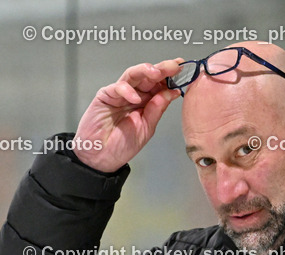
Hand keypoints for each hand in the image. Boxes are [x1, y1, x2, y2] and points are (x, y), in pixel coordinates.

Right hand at [72, 58, 184, 172]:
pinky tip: (135, 98)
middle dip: (162, 69)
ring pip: (133, 75)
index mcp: (146, 102)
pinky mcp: (105, 95)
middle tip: (173, 66)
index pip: (159, 85)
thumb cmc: (121, 145)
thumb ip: (157, 109)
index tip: (183, 71)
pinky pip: (117, 88)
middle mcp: (134, 95)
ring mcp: (119, 94)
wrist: (101, 158)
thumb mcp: (147, 127)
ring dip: (145, 71)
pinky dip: (127, 91)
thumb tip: (172, 92)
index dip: (171, 77)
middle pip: (148, 76)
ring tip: (157, 73)